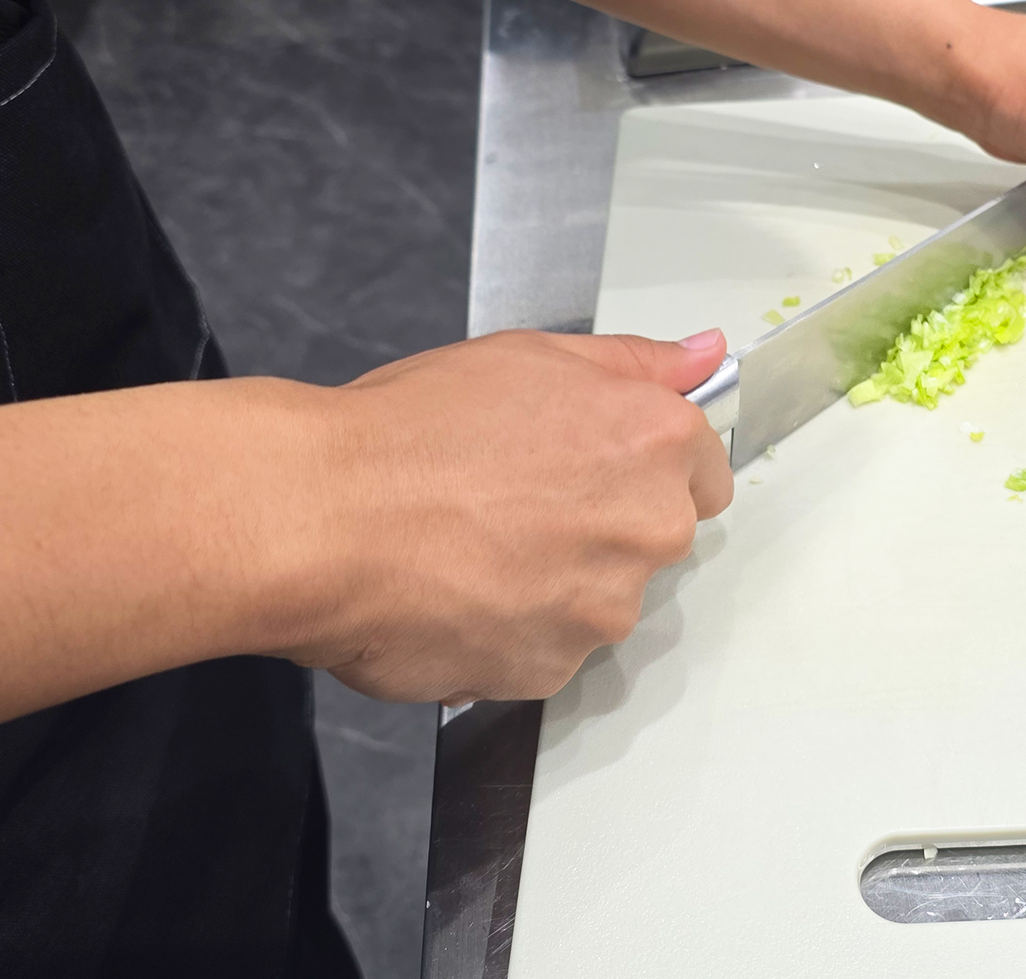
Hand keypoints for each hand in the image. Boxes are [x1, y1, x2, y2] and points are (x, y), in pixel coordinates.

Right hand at [288, 328, 732, 702]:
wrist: (321, 520)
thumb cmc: (408, 434)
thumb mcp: (530, 355)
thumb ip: (636, 362)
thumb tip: (703, 355)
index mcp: (653, 443)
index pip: (703, 471)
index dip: (644, 467)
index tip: (596, 466)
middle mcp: (646, 530)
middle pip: (652, 537)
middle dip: (600, 523)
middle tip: (512, 497)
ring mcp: (602, 609)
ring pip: (600, 598)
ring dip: (556, 581)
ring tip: (471, 545)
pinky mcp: (553, 670)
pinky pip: (549, 650)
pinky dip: (512, 629)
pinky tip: (456, 591)